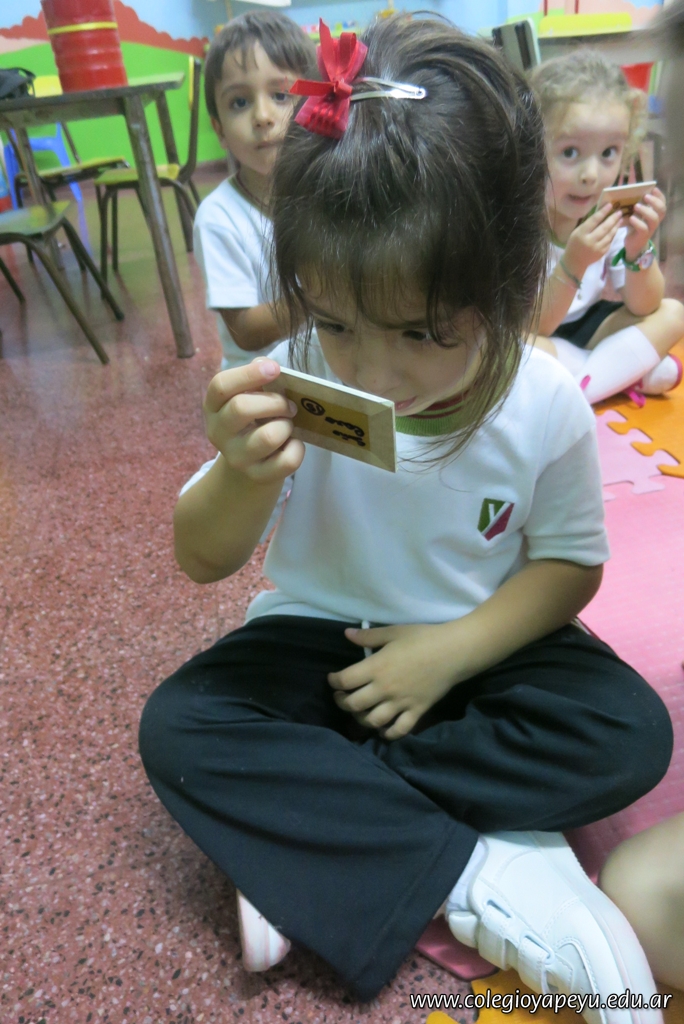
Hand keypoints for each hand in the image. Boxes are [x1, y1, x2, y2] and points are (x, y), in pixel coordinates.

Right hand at [203, 358, 303, 484]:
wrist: (248, 468)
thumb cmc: (253, 423)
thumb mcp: (248, 398)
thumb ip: (256, 379)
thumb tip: (267, 366)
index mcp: (213, 407)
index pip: (220, 385)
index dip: (248, 374)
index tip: (275, 369)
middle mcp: (218, 433)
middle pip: (242, 408)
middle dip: (275, 402)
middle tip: (289, 406)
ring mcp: (237, 458)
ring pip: (268, 436)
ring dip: (286, 426)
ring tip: (287, 426)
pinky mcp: (257, 476)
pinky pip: (287, 460)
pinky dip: (298, 449)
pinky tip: (292, 444)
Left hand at [328, 623, 464, 740]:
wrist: (453, 652)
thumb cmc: (422, 638)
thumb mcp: (393, 632)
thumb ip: (368, 636)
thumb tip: (346, 634)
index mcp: (377, 667)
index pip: (345, 680)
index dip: (334, 681)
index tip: (333, 679)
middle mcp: (385, 689)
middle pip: (354, 705)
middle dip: (342, 702)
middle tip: (341, 696)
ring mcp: (401, 703)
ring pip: (373, 721)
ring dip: (360, 719)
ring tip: (359, 712)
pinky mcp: (416, 712)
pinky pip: (399, 730)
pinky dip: (388, 734)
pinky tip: (382, 729)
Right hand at [563, 204, 623, 279]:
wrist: (574, 262)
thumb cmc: (574, 244)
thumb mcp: (577, 232)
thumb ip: (588, 224)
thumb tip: (601, 213)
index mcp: (581, 234)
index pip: (594, 220)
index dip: (603, 212)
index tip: (610, 205)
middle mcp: (590, 241)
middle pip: (604, 227)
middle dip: (613, 218)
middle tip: (619, 211)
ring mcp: (597, 248)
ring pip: (610, 235)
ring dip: (616, 226)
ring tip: (620, 219)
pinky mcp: (602, 253)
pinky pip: (610, 241)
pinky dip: (613, 234)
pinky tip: (616, 229)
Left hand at [624, 187, 665, 261]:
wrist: (632, 244)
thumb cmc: (634, 225)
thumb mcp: (635, 213)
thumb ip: (635, 203)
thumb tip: (629, 189)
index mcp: (655, 213)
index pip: (662, 203)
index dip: (660, 196)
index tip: (653, 188)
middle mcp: (655, 220)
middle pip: (662, 210)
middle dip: (654, 202)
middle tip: (645, 196)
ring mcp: (650, 228)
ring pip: (654, 219)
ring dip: (646, 211)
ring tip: (636, 206)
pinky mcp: (643, 236)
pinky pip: (643, 228)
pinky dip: (637, 222)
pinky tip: (631, 218)